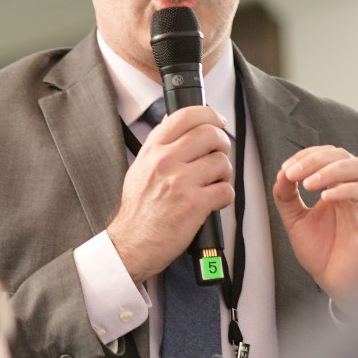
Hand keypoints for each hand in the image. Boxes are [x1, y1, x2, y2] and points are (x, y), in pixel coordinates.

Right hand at [107, 105, 233, 283]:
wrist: (132, 243)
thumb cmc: (138, 211)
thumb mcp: (140, 169)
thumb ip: (159, 147)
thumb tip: (179, 127)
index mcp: (153, 150)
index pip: (185, 116)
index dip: (208, 114)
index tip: (216, 121)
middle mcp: (165, 162)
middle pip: (210, 134)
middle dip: (221, 144)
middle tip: (218, 154)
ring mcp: (180, 182)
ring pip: (221, 162)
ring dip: (223, 174)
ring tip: (212, 183)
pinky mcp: (194, 204)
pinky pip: (225, 190)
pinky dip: (224, 196)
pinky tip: (211, 201)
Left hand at [274, 145, 357, 302]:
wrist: (339, 285)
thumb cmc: (324, 253)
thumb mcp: (296, 221)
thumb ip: (286, 197)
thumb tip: (282, 173)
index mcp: (337, 187)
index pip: (327, 155)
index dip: (306, 156)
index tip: (286, 169)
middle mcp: (354, 190)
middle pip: (342, 155)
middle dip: (314, 159)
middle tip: (293, 173)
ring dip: (330, 170)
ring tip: (308, 183)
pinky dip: (346, 190)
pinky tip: (325, 198)